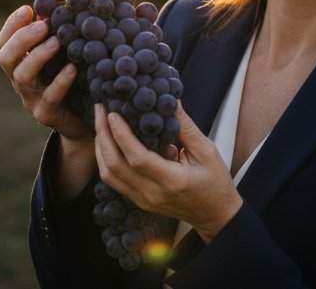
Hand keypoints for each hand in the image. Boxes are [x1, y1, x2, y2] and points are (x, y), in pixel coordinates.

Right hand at [0, 5, 89, 143]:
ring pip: (22, 76)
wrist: (84, 118)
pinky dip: (60, 82)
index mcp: (20, 62)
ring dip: (38, 56)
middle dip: (22, 39)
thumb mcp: (66, 53)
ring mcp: (30, 98)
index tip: (28, 8)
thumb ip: (61, 31)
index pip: (5, 41)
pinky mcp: (45, 114)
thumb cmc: (75, 78)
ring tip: (56, 42)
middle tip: (42, 25)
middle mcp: (20, 79)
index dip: (12, 24)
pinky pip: (49, 97)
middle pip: (6, 57)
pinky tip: (72, 68)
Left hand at [94, 102, 242, 242]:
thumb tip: (170, 99)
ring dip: (100, 148)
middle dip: (103, 136)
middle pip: (115, 166)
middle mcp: (153, 194)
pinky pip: (114, 181)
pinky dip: (106, 160)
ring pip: (109, 175)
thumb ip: (186, 126)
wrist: (215, 215)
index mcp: (172, 180)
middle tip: (100, 110)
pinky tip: (108, 142)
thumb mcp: (207, 151)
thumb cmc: (215, 181)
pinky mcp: (139, 202)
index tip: (112, 113)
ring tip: (100, 123)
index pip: (137, 158)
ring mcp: (143, 200)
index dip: (121, 135)